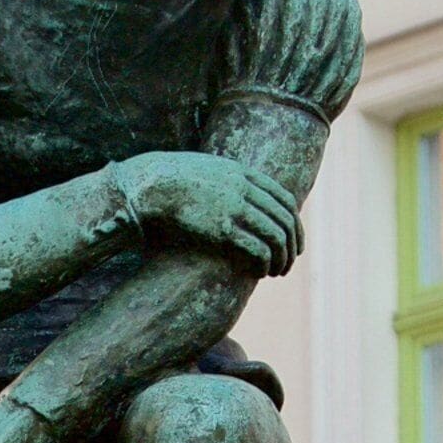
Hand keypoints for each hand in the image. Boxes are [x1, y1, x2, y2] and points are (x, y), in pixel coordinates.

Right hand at [109, 151, 302, 275]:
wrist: (148, 186)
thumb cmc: (169, 181)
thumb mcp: (205, 170)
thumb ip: (225, 181)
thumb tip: (234, 195)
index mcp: (243, 174)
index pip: (285, 199)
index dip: (294, 222)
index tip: (294, 239)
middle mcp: (244, 190)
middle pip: (284, 219)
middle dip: (292, 244)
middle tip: (290, 261)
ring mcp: (234, 209)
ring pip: (276, 237)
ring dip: (282, 258)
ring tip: (277, 271)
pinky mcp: (222, 230)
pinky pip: (258, 249)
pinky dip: (265, 263)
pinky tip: (261, 272)